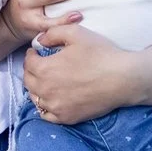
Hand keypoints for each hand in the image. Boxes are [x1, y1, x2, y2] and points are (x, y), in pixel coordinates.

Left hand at [22, 21, 145, 125]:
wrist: (123, 79)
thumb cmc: (101, 54)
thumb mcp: (76, 33)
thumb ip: (52, 33)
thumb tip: (39, 40)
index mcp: (45, 69)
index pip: (28, 62)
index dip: (31, 55)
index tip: (37, 52)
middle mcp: (46, 90)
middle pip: (29, 81)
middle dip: (31, 70)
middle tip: (39, 65)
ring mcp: (56, 106)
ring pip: (35, 98)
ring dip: (37, 88)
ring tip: (45, 81)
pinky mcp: (67, 117)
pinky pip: (46, 115)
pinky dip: (45, 106)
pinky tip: (52, 99)